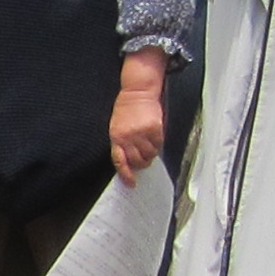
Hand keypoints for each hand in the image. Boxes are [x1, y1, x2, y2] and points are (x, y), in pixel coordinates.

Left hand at [108, 63, 166, 183]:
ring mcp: (142, 133)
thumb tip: (129, 160)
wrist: (137, 92)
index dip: (126, 175)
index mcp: (116, 137)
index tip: (131, 183)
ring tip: (149, 147)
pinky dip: (157, 145)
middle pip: (137, 161)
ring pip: (150, 155)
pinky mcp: (154, 128)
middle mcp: (128, 137)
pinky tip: (154, 138)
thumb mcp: (116, 127)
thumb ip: (121, 143)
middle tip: (144, 160)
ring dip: (150, 154)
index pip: (120, 161)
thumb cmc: (125, 109)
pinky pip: (158, 144)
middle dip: (141, 164)